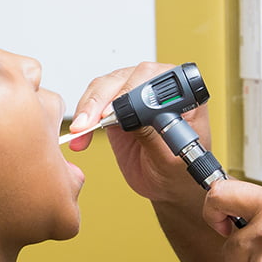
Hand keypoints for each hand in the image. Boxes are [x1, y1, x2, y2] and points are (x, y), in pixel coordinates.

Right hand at [69, 62, 210, 207]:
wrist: (167, 184)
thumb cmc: (178, 170)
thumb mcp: (169, 159)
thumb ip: (153, 134)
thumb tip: (132, 115)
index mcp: (181, 92)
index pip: (152, 78)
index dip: (130, 92)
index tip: (113, 115)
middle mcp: (158, 86)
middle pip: (124, 78)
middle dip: (101, 100)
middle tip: (88, 124)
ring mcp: (135, 92)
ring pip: (105, 86)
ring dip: (88, 108)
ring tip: (80, 131)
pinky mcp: (116, 105)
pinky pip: (95, 101)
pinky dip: (84, 116)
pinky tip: (80, 134)